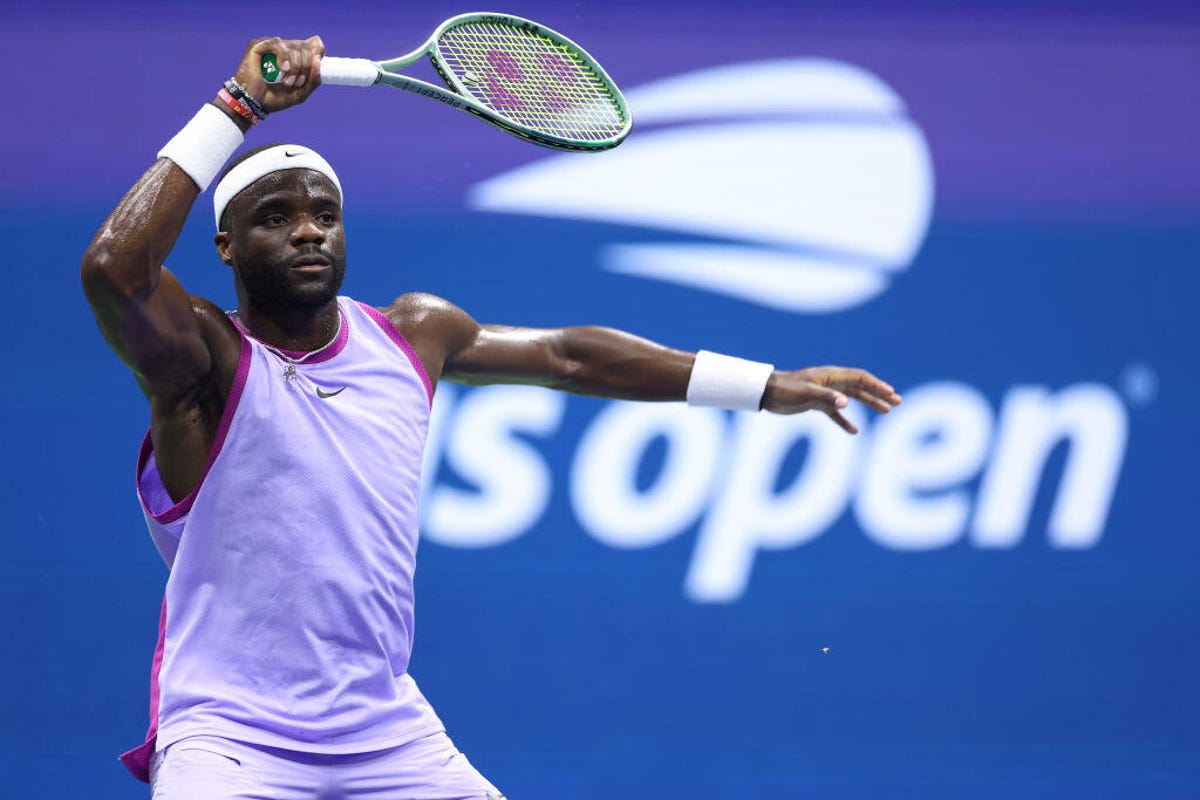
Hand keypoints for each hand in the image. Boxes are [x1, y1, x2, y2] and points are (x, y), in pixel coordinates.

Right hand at [234, 36, 324, 113]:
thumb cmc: (274, 98)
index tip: (316, 65)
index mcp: (296, 57)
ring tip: (287, 82)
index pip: (314, 43)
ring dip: (295, 67)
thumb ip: (313, 81)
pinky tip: (283, 69)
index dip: (319, 51)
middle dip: (305, 67)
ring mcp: (272, 46)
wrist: (254, 104)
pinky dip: (284, 57)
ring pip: (294, 46)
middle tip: (295, 83)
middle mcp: (285, 48)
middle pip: (305, 47)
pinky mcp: (258, 46)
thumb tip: (317, 62)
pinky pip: (277, 44)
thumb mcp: (301, 93)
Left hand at [761, 366, 902, 433]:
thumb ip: (826, 398)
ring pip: (852, 398)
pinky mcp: (816, 404)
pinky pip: (835, 412)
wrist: (766, 393)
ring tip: (886, 411)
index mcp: (830, 376)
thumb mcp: (805, 394)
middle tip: (896, 402)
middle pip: (861, 387)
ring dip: (869, 404)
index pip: (860, 378)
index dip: (877, 385)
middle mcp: (830, 383)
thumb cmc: (785, 390)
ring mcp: (824, 393)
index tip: (891, 394)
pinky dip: (845, 421)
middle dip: (879, 394)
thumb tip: (846, 404)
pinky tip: (854, 431)